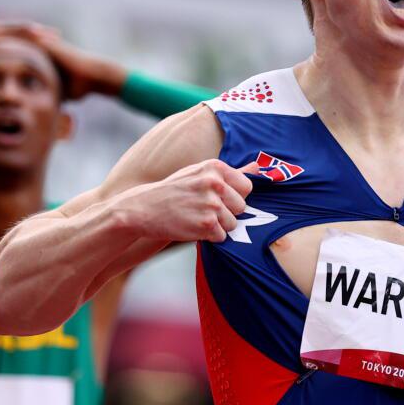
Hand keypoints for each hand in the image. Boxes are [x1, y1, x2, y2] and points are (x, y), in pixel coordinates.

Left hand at [0, 21, 125, 100]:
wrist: (94, 78)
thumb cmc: (79, 86)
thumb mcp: (55, 90)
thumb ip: (44, 94)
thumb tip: (37, 109)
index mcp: (38, 52)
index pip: (12, 44)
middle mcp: (38, 42)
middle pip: (8, 33)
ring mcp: (41, 40)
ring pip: (11, 31)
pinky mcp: (45, 42)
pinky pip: (20, 38)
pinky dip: (4, 37)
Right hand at [120, 159, 257, 242]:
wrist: (144, 208)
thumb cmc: (175, 191)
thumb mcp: (200, 173)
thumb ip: (231, 173)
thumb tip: (259, 167)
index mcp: (216, 167)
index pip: (247, 187)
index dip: (233, 196)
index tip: (217, 198)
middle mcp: (215, 183)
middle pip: (241, 207)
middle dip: (227, 213)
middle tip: (203, 210)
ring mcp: (211, 204)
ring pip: (232, 224)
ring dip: (217, 226)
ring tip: (196, 217)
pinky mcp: (206, 225)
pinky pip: (221, 237)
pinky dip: (209, 237)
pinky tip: (192, 227)